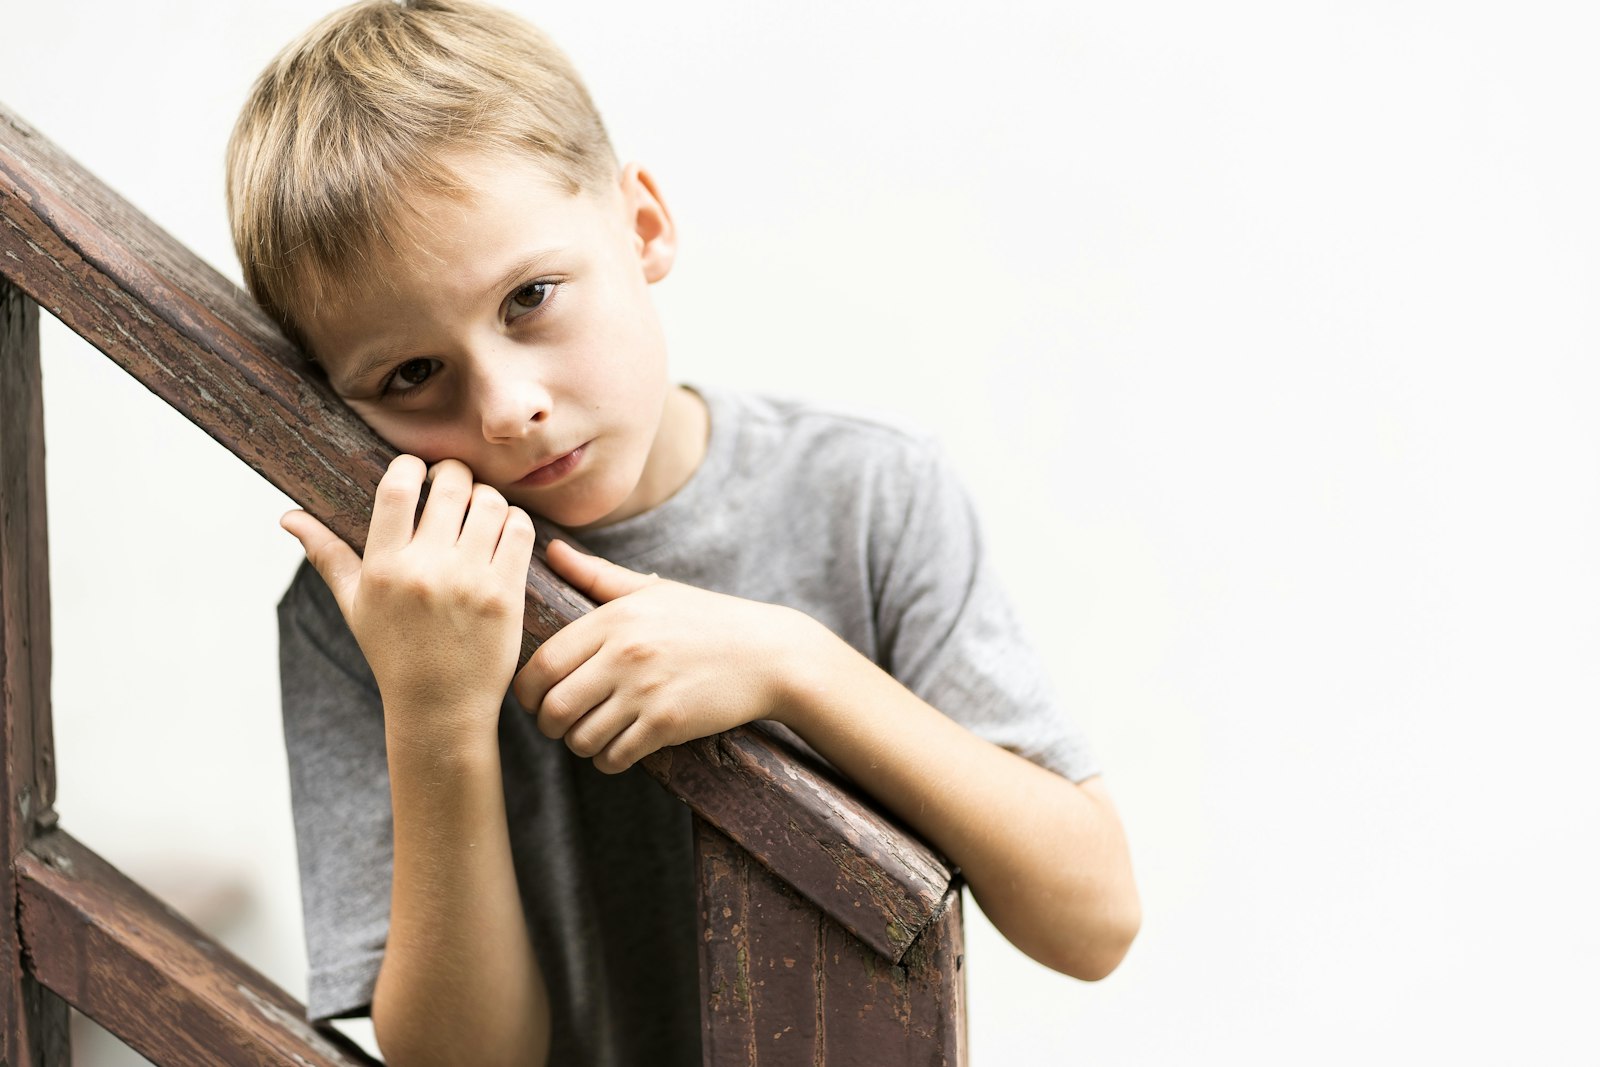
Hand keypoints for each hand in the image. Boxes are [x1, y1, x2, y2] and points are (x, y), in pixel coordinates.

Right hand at [280, 455, 536, 746]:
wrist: (440, 707)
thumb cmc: (393, 653)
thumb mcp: (354, 605)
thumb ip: (326, 554)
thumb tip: (288, 516)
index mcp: (385, 568)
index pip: (398, 487)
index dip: (410, 465)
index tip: (416, 471)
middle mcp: (426, 570)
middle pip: (452, 484)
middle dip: (453, 474)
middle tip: (452, 485)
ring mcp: (470, 581)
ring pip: (490, 502)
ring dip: (486, 497)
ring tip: (477, 510)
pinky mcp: (506, 595)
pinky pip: (519, 531)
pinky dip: (513, 521)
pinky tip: (502, 531)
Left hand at [513, 540, 812, 772]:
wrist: (769, 653)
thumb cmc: (706, 619)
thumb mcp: (651, 591)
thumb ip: (595, 575)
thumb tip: (551, 550)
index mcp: (614, 620)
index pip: (542, 664)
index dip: (527, 691)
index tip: (535, 699)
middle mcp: (625, 654)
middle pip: (553, 707)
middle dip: (547, 725)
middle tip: (559, 724)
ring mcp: (646, 691)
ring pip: (581, 738)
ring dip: (579, 744)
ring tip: (591, 735)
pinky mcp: (668, 723)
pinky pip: (615, 756)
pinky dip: (608, 759)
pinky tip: (620, 747)